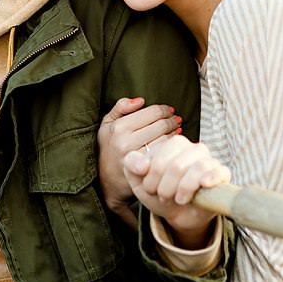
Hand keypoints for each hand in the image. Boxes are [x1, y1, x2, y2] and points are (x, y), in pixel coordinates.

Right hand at [97, 97, 182, 227]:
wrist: (105, 181)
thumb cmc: (108, 149)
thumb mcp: (106, 125)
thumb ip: (120, 107)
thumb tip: (140, 100)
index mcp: (119, 127)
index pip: (152, 112)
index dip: (164, 109)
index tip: (170, 110)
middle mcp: (126, 141)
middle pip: (161, 124)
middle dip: (172, 120)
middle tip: (177, 120)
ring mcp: (136, 157)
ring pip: (166, 139)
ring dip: (174, 132)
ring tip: (176, 130)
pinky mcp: (144, 169)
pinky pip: (164, 153)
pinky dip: (171, 147)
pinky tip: (172, 144)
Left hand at [124, 135, 229, 247]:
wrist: (178, 214)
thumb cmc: (158, 192)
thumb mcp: (137, 180)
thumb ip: (131, 165)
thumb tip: (142, 165)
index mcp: (174, 144)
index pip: (162, 154)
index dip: (152, 176)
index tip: (150, 188)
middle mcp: (194, 149)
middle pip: (178, 165)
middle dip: (165, 186)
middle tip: (163, 196)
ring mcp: (210, 161)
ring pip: (198, 168)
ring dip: (183, 190)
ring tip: (178, 199)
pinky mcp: (222, 175)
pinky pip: (220, 171)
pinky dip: (211, 178)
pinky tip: (203, 185)